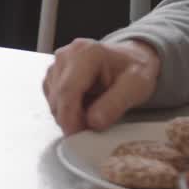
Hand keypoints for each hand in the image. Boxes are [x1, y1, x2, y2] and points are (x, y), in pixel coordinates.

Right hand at [42, 37, 160, 134]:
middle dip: (70, 118)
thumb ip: (115, 104)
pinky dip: (65, 108)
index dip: (69, 116)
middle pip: (57, 96)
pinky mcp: (52, 73)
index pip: (68, 89)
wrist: (129, 58)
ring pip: (52, 99)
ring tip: (92, 114)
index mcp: (85, 53)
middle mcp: (65, 55)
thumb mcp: (136, 86)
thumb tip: (94, 122)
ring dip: (68, 114)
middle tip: (91, 129)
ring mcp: (56, 63)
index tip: (76, 135)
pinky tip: (83, 107)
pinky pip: (52, 98)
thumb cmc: (133, 69)